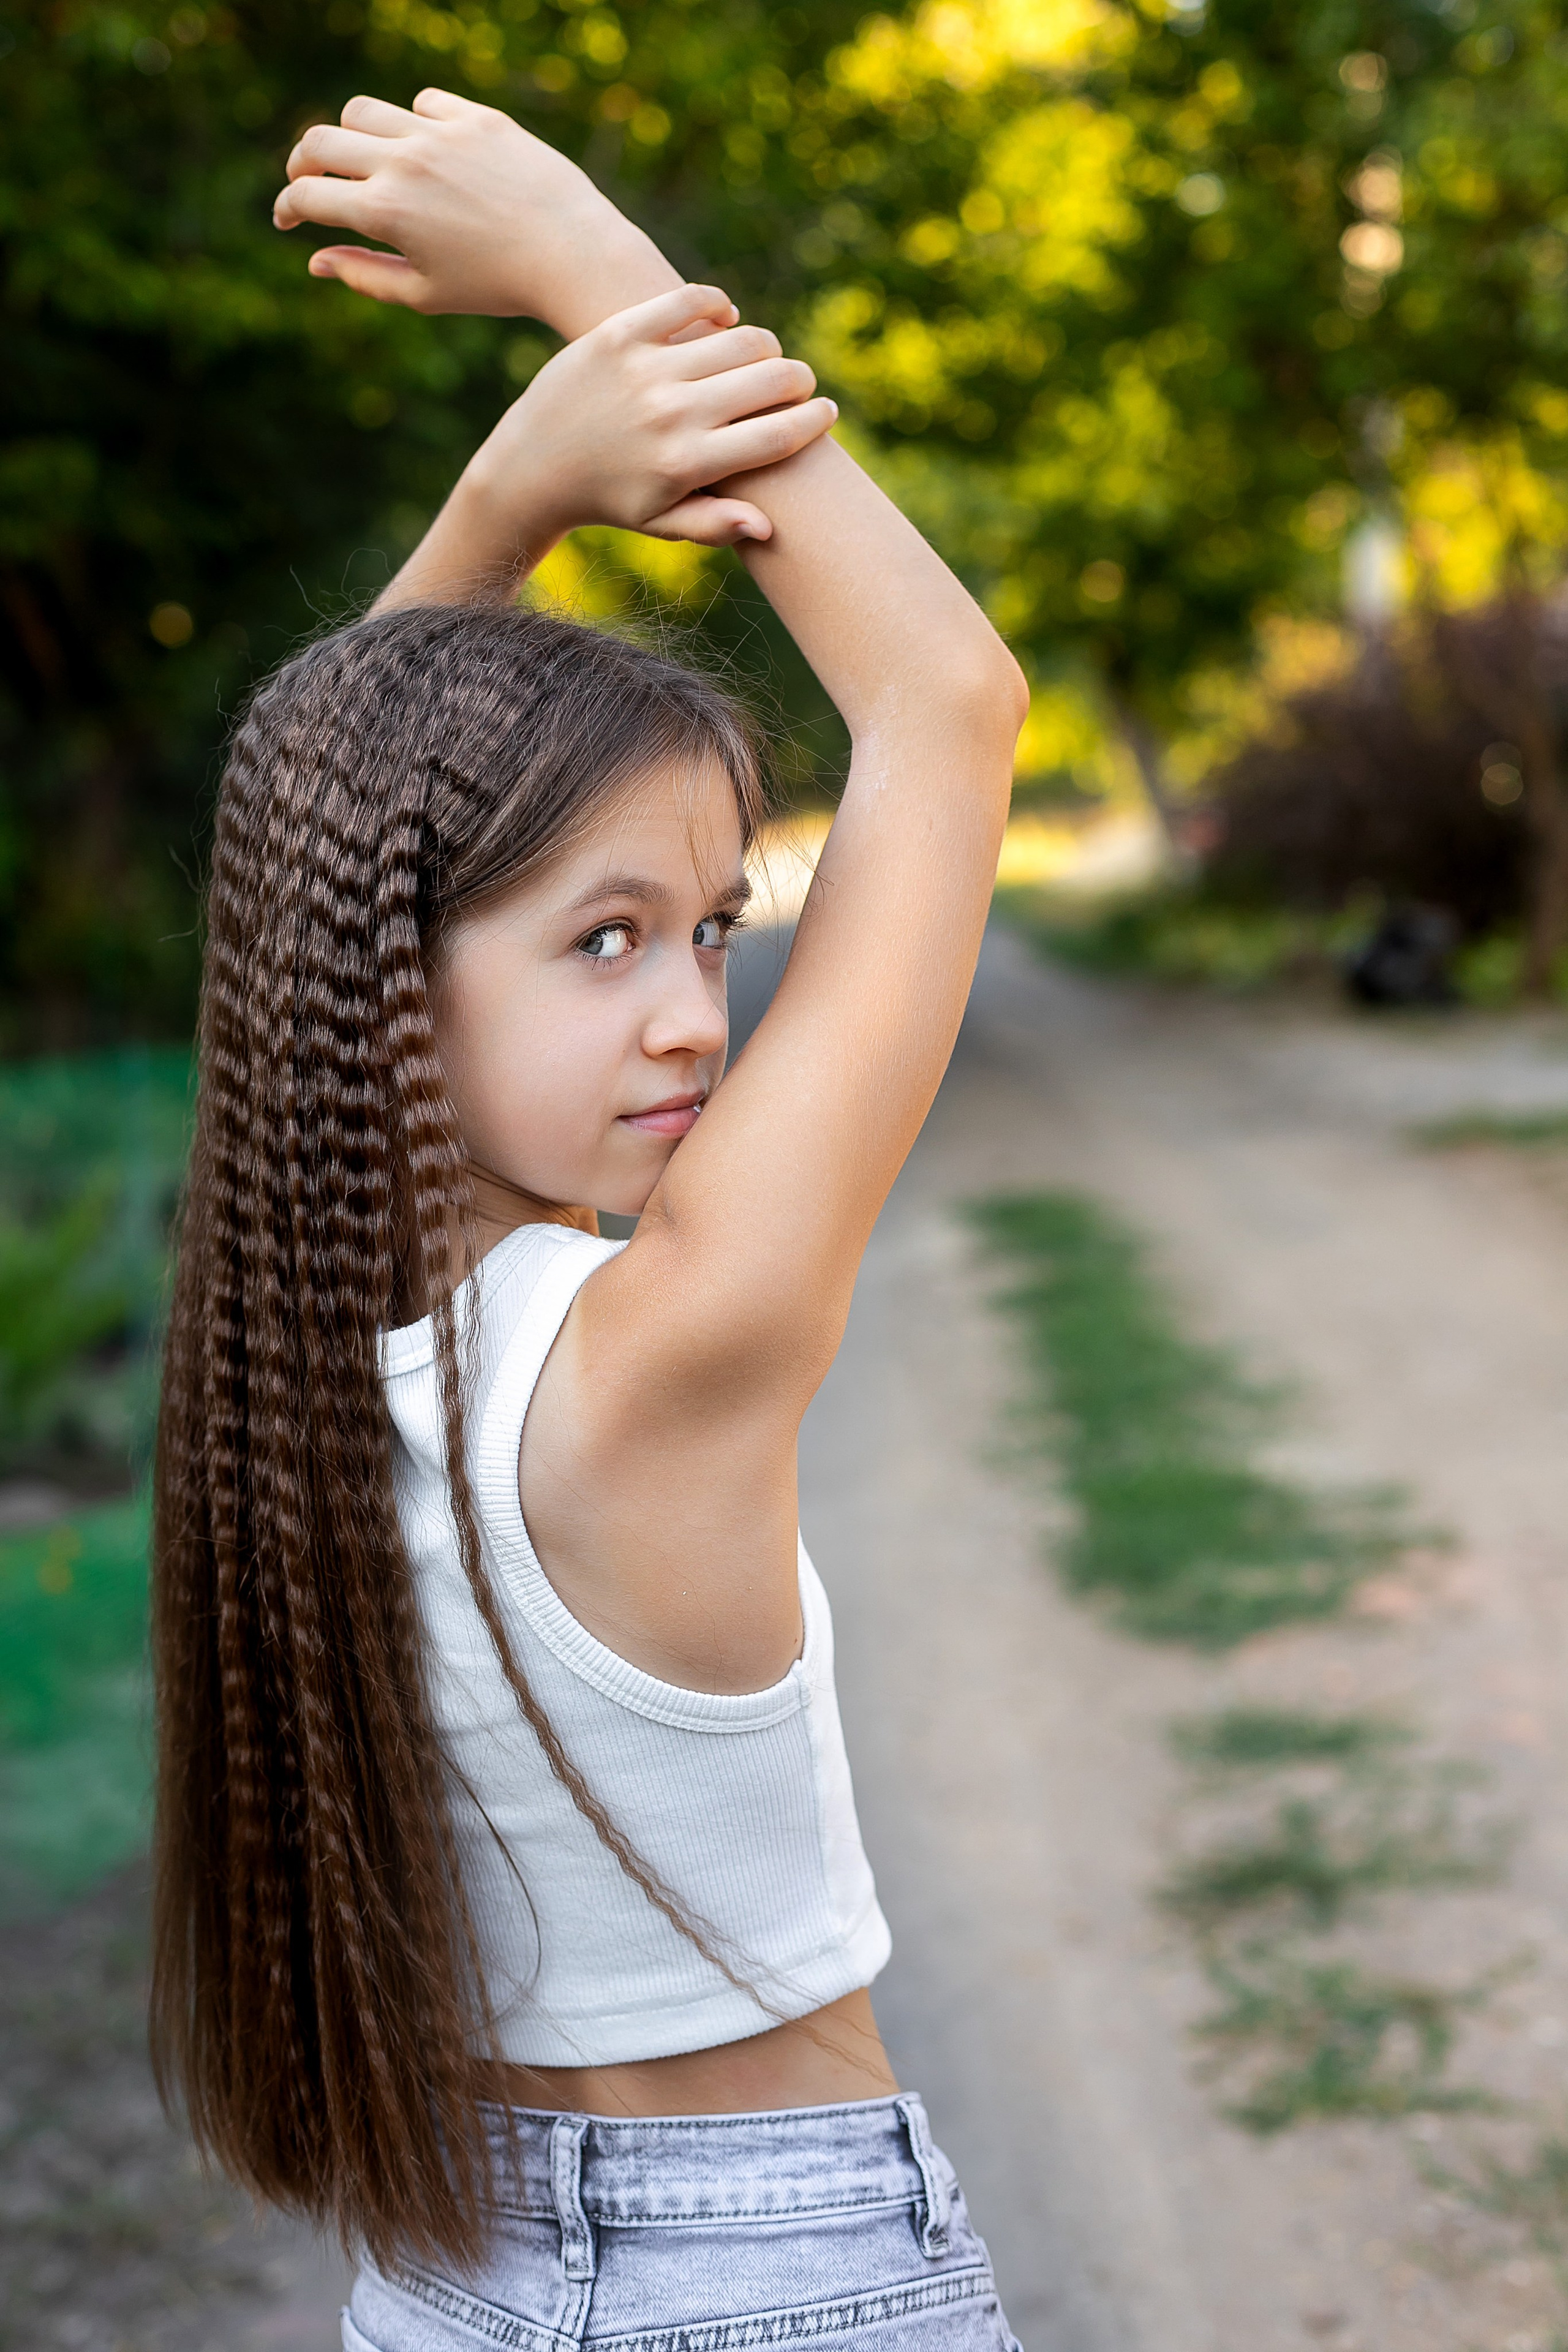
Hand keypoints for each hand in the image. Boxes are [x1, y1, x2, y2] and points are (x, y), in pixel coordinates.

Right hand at [274, 87, 678, 335]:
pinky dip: (414, 123)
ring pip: (364, 111)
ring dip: (351, 136)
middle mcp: (404, 162)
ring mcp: (440, 133)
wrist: (573, 255)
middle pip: (320, 140)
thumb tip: (317, 260)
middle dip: (302, 163)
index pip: (307, 195)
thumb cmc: (498, 287)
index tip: (288, 220)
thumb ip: (365, 276)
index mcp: (384, 212)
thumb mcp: (425, 294)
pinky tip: (425, 149)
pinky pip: (425, 103)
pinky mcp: (477, 118)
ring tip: (364, 161)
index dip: (287, 209)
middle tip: (309, 181)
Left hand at [476, 285, 835, 547]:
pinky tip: (724, 320)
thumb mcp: (660, 522)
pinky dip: (718, 305)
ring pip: (739, 338)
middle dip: (798, 380)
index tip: (827, 412)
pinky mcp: (620, 332)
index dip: (814, 420)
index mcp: (688, 465)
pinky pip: (689, 301)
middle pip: (770, 379)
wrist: (533, 465)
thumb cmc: (609, 500)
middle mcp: (671, 414)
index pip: (778, 433)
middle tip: (798, 384)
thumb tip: (769, 527)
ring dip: (763, 346)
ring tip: (762, 358)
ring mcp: (646, 368)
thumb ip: (714, 525)